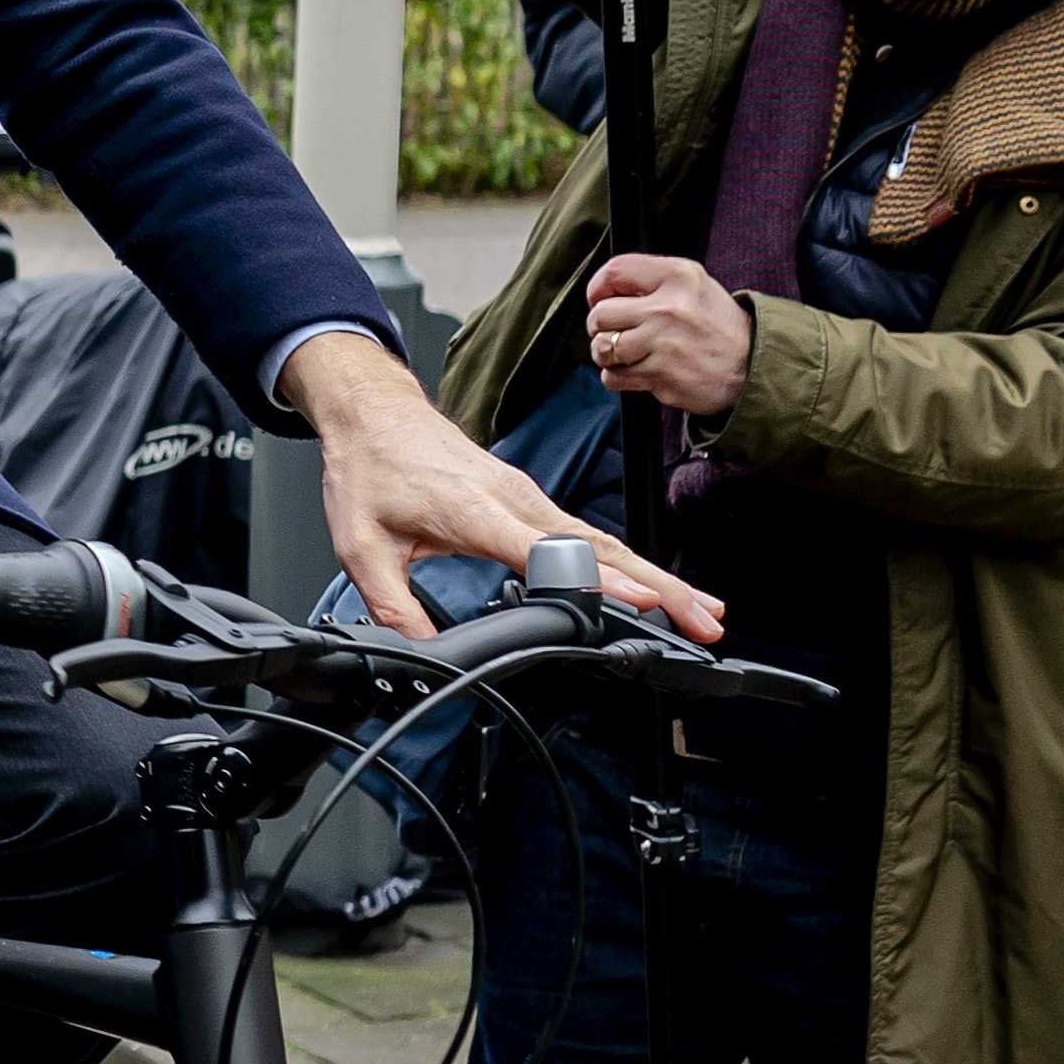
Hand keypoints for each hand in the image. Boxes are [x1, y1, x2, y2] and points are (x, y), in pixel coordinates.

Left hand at [290, 329, 723, 641]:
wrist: (373, 414)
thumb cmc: (370, 469)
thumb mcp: (360, 545)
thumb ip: (390, 603)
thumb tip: (418, 650)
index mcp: (475, 510)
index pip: (546, 551)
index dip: (595, 579)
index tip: (641, 602)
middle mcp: (515, 499)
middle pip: (600, 547)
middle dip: (658, 586)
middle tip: (703, 622)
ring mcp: (529, 497)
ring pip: (604, 541)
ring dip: (657, 577)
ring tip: (701, 614)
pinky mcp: (531, 500)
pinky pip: (589, 534)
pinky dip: (630, 563)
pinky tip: (654, 587)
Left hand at [579, 254, 753, 419]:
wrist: (753, 365)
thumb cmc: (715, 324)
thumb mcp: (693, 285)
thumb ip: (651, 280)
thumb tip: (600, 292)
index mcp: (678, 276)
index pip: (614, 272)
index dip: (598, 288)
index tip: (601, 299)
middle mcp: (669, 307)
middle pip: (599, 314)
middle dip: (600, 326)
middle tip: (619, 331)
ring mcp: (664, 343)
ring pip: (602, 348)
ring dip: (607, 354)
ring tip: (629, 353)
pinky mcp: (661, 374)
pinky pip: (613, 376)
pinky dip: (619, 377)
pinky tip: (640, 370)